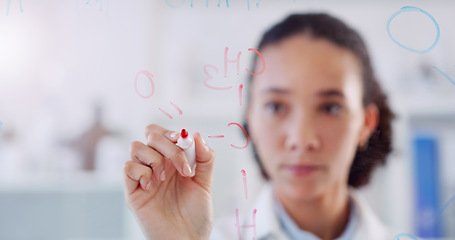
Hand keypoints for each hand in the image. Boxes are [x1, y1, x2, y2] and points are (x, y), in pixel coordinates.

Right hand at [123, 124, 215, 239]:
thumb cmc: (196, 215)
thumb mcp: (206, 183)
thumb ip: (205, 158)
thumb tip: (196, 135)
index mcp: (173, 161)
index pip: (165, 133)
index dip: (174, 133)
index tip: (187, 144)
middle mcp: (157, 166)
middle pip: (150, 134)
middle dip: (168, 145)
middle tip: (182, 167)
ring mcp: (143, 177)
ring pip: (136, 146)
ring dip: (155, 157)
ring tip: (165, 177)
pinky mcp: (133, 192)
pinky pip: (128, 167)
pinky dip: (142, 171)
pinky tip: (152, 186)